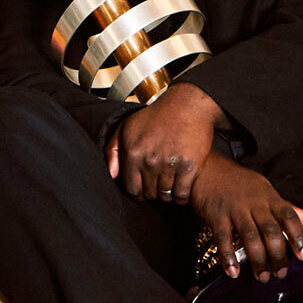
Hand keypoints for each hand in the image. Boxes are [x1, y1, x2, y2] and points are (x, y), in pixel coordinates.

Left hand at [109, 87, 219, 204]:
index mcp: (133, 153)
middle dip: (152, 192)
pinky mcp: (189, 167)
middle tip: (157, 185)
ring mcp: (170, 164)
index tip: (142, 191)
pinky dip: (181, 197)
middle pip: (149, 193)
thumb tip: (112, 174)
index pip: (131, 189)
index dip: (137, 193)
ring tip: (168, 186)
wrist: (186, 105)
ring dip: (166, 194)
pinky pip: (182, 195)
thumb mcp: (126, 126)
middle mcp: (149, 161)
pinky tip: (180, 189)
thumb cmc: (156, 115)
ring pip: (165, 195)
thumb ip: (112, 150)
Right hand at [188, 154, 302, 281]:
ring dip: (257, 259)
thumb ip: (284, 207)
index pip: (289, 216)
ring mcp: (234, 208)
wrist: (205, 167)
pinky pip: (223, 237)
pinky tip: (233, 271)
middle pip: (271, 230)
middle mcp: (254, 202)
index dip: (298, 237)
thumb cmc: (237, 182)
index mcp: (269, 197)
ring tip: (262, 277)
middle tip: (281, 273)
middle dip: (278, 254)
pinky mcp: (216, 214)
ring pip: (250, 235)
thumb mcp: (264, 189)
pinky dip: (228, 256)